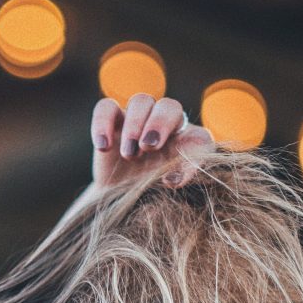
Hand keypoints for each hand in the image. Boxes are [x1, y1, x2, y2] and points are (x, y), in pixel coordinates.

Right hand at [90, 95, 212, 190]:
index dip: (190, 154)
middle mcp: (165, 126)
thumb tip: (171, 178)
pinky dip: (102, 124)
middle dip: (159, 125)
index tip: (170, 181)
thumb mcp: (165, 193)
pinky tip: (103, 147)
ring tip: (128, 155)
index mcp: (187, 145)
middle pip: (169, 107)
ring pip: (140, 101)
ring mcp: (137, 121)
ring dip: (135, 126)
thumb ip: (177, 182)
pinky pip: (105, 108)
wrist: (117, 201)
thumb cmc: (147, 196)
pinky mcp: (111, 122)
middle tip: (148, 148)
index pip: (200, 139)